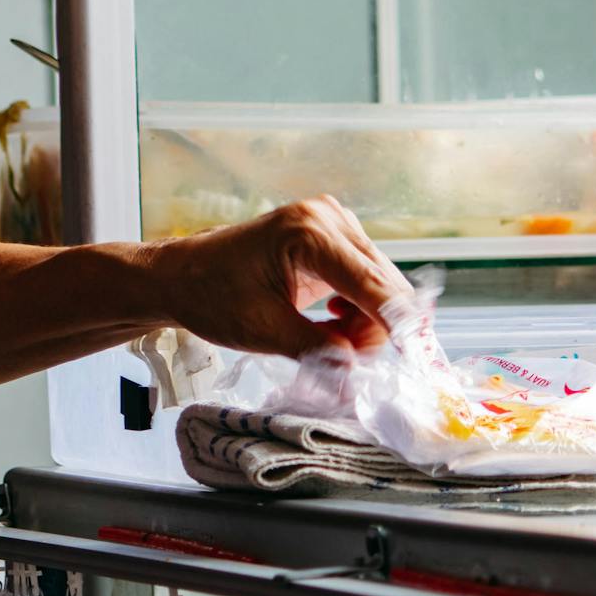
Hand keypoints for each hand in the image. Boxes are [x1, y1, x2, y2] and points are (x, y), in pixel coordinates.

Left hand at [153, 196, 410, 358]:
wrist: (178, 276)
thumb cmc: (209, 296)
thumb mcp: (262, 331)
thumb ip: (318, 352)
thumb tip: (360, 377)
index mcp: (308, 233)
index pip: (375, 287)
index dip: (399, 328)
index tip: (417, 363)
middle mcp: (327, 218)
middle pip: (385, 285)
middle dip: (374, 329)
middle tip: (344, 357)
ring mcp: (332, 223)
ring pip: (380, 285)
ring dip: (365, 320)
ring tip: (327, 336)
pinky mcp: (331, 237)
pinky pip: (366, 279)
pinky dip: (357, 308)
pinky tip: (330, 320)